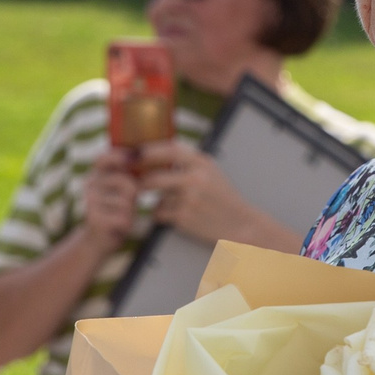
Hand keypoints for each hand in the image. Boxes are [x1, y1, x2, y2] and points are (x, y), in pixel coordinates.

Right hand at [80, 151, 144, 246]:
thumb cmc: (115, 211)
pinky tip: (117, 227)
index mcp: (96, 174)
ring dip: (130, 213)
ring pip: (126, 203)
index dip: (119, 155)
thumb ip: (129, 174)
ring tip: (120, 217)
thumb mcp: (122, 190)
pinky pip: (123, 218)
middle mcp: (90, 184)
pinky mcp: (94, 218)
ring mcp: (90, 201)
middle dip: (134, 196)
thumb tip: (143, 157)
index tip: (133, 158)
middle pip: (126, 183)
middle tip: (126, 206)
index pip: (104, 158)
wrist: (97, 241)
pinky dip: (126, 225)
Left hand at [133, 141, 301, 252]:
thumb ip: (188, 161)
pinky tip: (173, 215)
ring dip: (156, 201)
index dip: (148, 151)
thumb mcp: (211, 171)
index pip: (168, 150)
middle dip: (140, 182)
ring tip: (164, 201)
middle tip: (134, 183)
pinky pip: (160, 213)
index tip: (134, 153)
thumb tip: (157, 151)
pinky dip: (162, 215)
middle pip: (153, 177)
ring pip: (156, 198)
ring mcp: (189, 199)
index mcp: (202, 163)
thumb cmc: (223, 197)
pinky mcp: (184, 218)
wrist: (240, 224)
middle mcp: (195, 179)